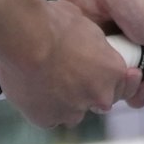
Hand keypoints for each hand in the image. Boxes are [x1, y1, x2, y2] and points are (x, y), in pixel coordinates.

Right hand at [0, 0, 143, 129]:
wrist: (26, 37)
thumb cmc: (54, 24)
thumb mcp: (86, 27)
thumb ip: (94, 46)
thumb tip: (88, 45)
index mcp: (114, 73)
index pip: (118, 86)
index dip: (102, 79)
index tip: (88, 71)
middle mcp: (100, 97)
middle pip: (96, 102)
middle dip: (84, 92)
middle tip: (64, 74)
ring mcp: (74, 112)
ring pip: (71, 112)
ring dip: (62, 101)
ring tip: (43, 80)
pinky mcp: (47, 119)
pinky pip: (47, 117)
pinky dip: (40, 107)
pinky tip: (31, 89)